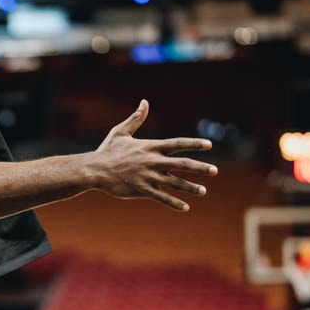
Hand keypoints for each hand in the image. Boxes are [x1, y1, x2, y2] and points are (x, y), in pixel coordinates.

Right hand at [94, 99, 217, 211]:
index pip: (177, 143)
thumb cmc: (108, 151)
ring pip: (175, 182)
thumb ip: (136, 118)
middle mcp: (152, 161)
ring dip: (190, 187)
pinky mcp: (142, 189)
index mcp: (150, 146)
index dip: (194, 144)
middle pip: (181, 164)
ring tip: (203, 191)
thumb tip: (144, 102)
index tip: (209, 145)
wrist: (94, 170)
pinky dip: (174, 203)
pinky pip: (161, 197)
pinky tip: (185, 207)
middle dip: (200, 167)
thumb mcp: (121, 132)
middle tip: (215, 170)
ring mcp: (148, 176)